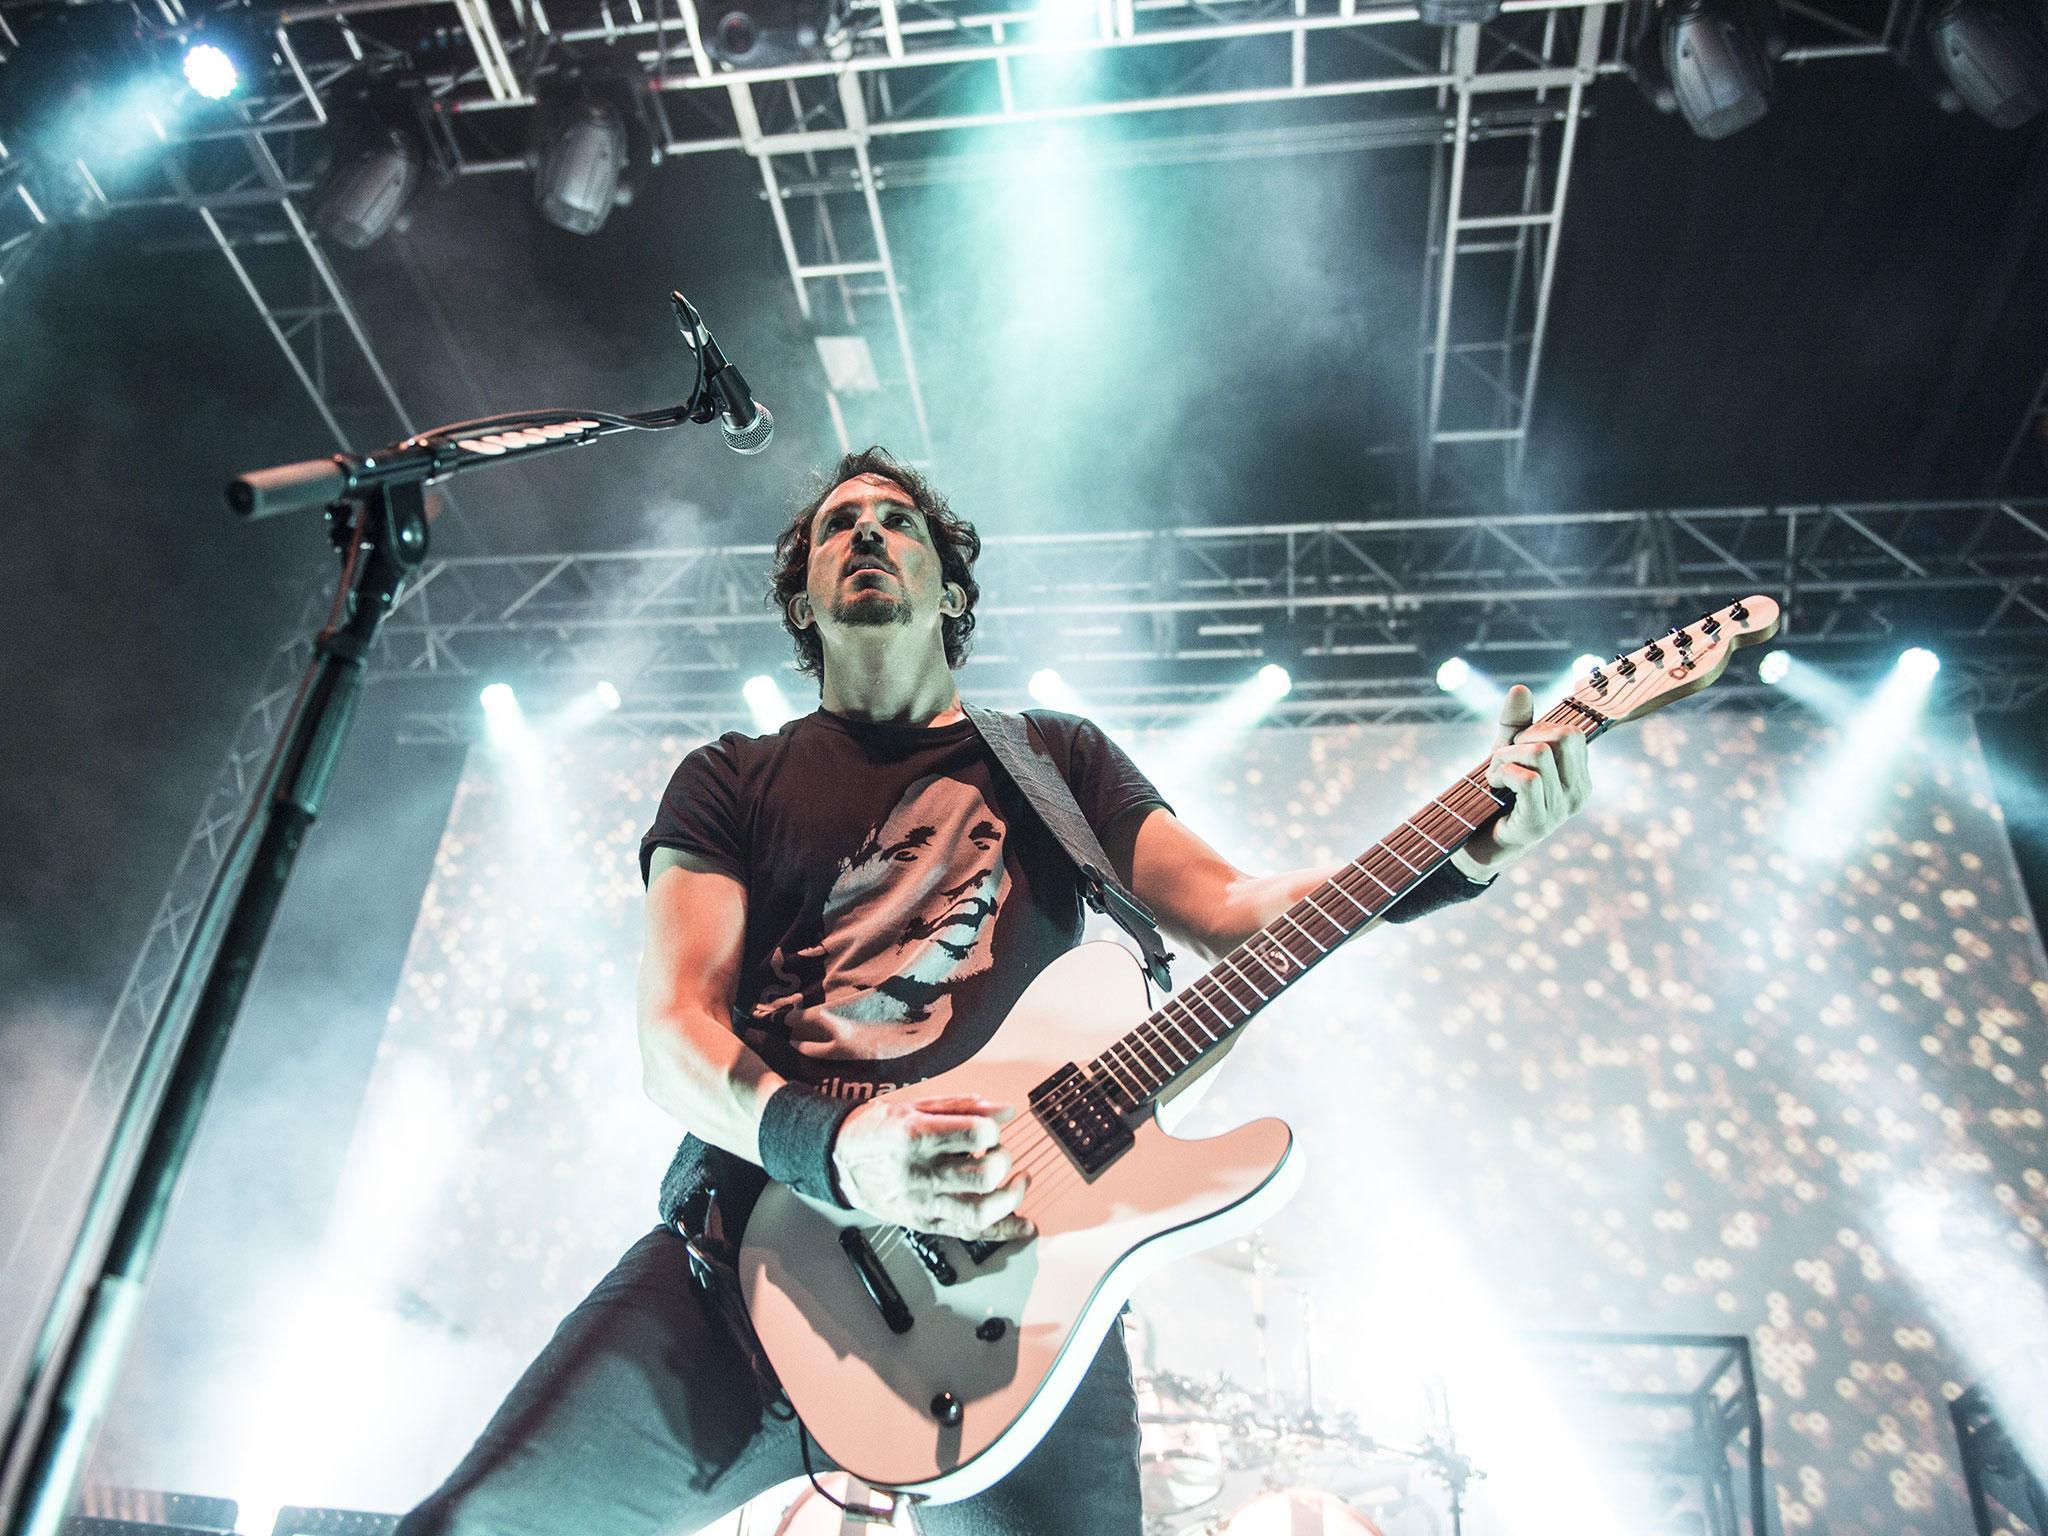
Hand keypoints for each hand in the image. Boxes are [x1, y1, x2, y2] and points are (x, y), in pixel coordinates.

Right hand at [830, 1094, 1033, 1240]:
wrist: (840, 1160)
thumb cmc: (878, 1129)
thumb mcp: (916, 1106)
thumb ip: (963, 1107)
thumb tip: (1006, 1111)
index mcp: (916, 1137)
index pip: (976, 1134)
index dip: (993, 1128)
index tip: (989, 1127)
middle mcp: (920, 1174)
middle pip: (984, 1176)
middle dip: (1003, 1160)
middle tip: (997, 1152)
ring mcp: (922, 1204)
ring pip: (981, 1212)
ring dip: (1012, 1198)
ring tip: (1020, 1182)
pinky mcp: (925, 1223)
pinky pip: (970, 1232)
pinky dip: (1003, 1231)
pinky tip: (1024, 1225)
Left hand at [1454, 683, 1592, 877]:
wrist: (1474, 842)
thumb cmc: (1495, 795)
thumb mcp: (1506, 752)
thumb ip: (1516, 722)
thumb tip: (1520, 688)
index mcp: (1580, 776)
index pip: (1572, 732)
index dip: (1538, 730)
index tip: (1518, 746)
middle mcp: (1579, 793)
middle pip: (1562, 736)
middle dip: (1523, 738)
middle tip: (1503, 760)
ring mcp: (1562, 811)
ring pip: (1540, 753)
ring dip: (1505, 757)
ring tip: (1494, 775)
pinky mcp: (1539, 824)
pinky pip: (1527, 779)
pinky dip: (1502, 773)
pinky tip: (1493, 785)